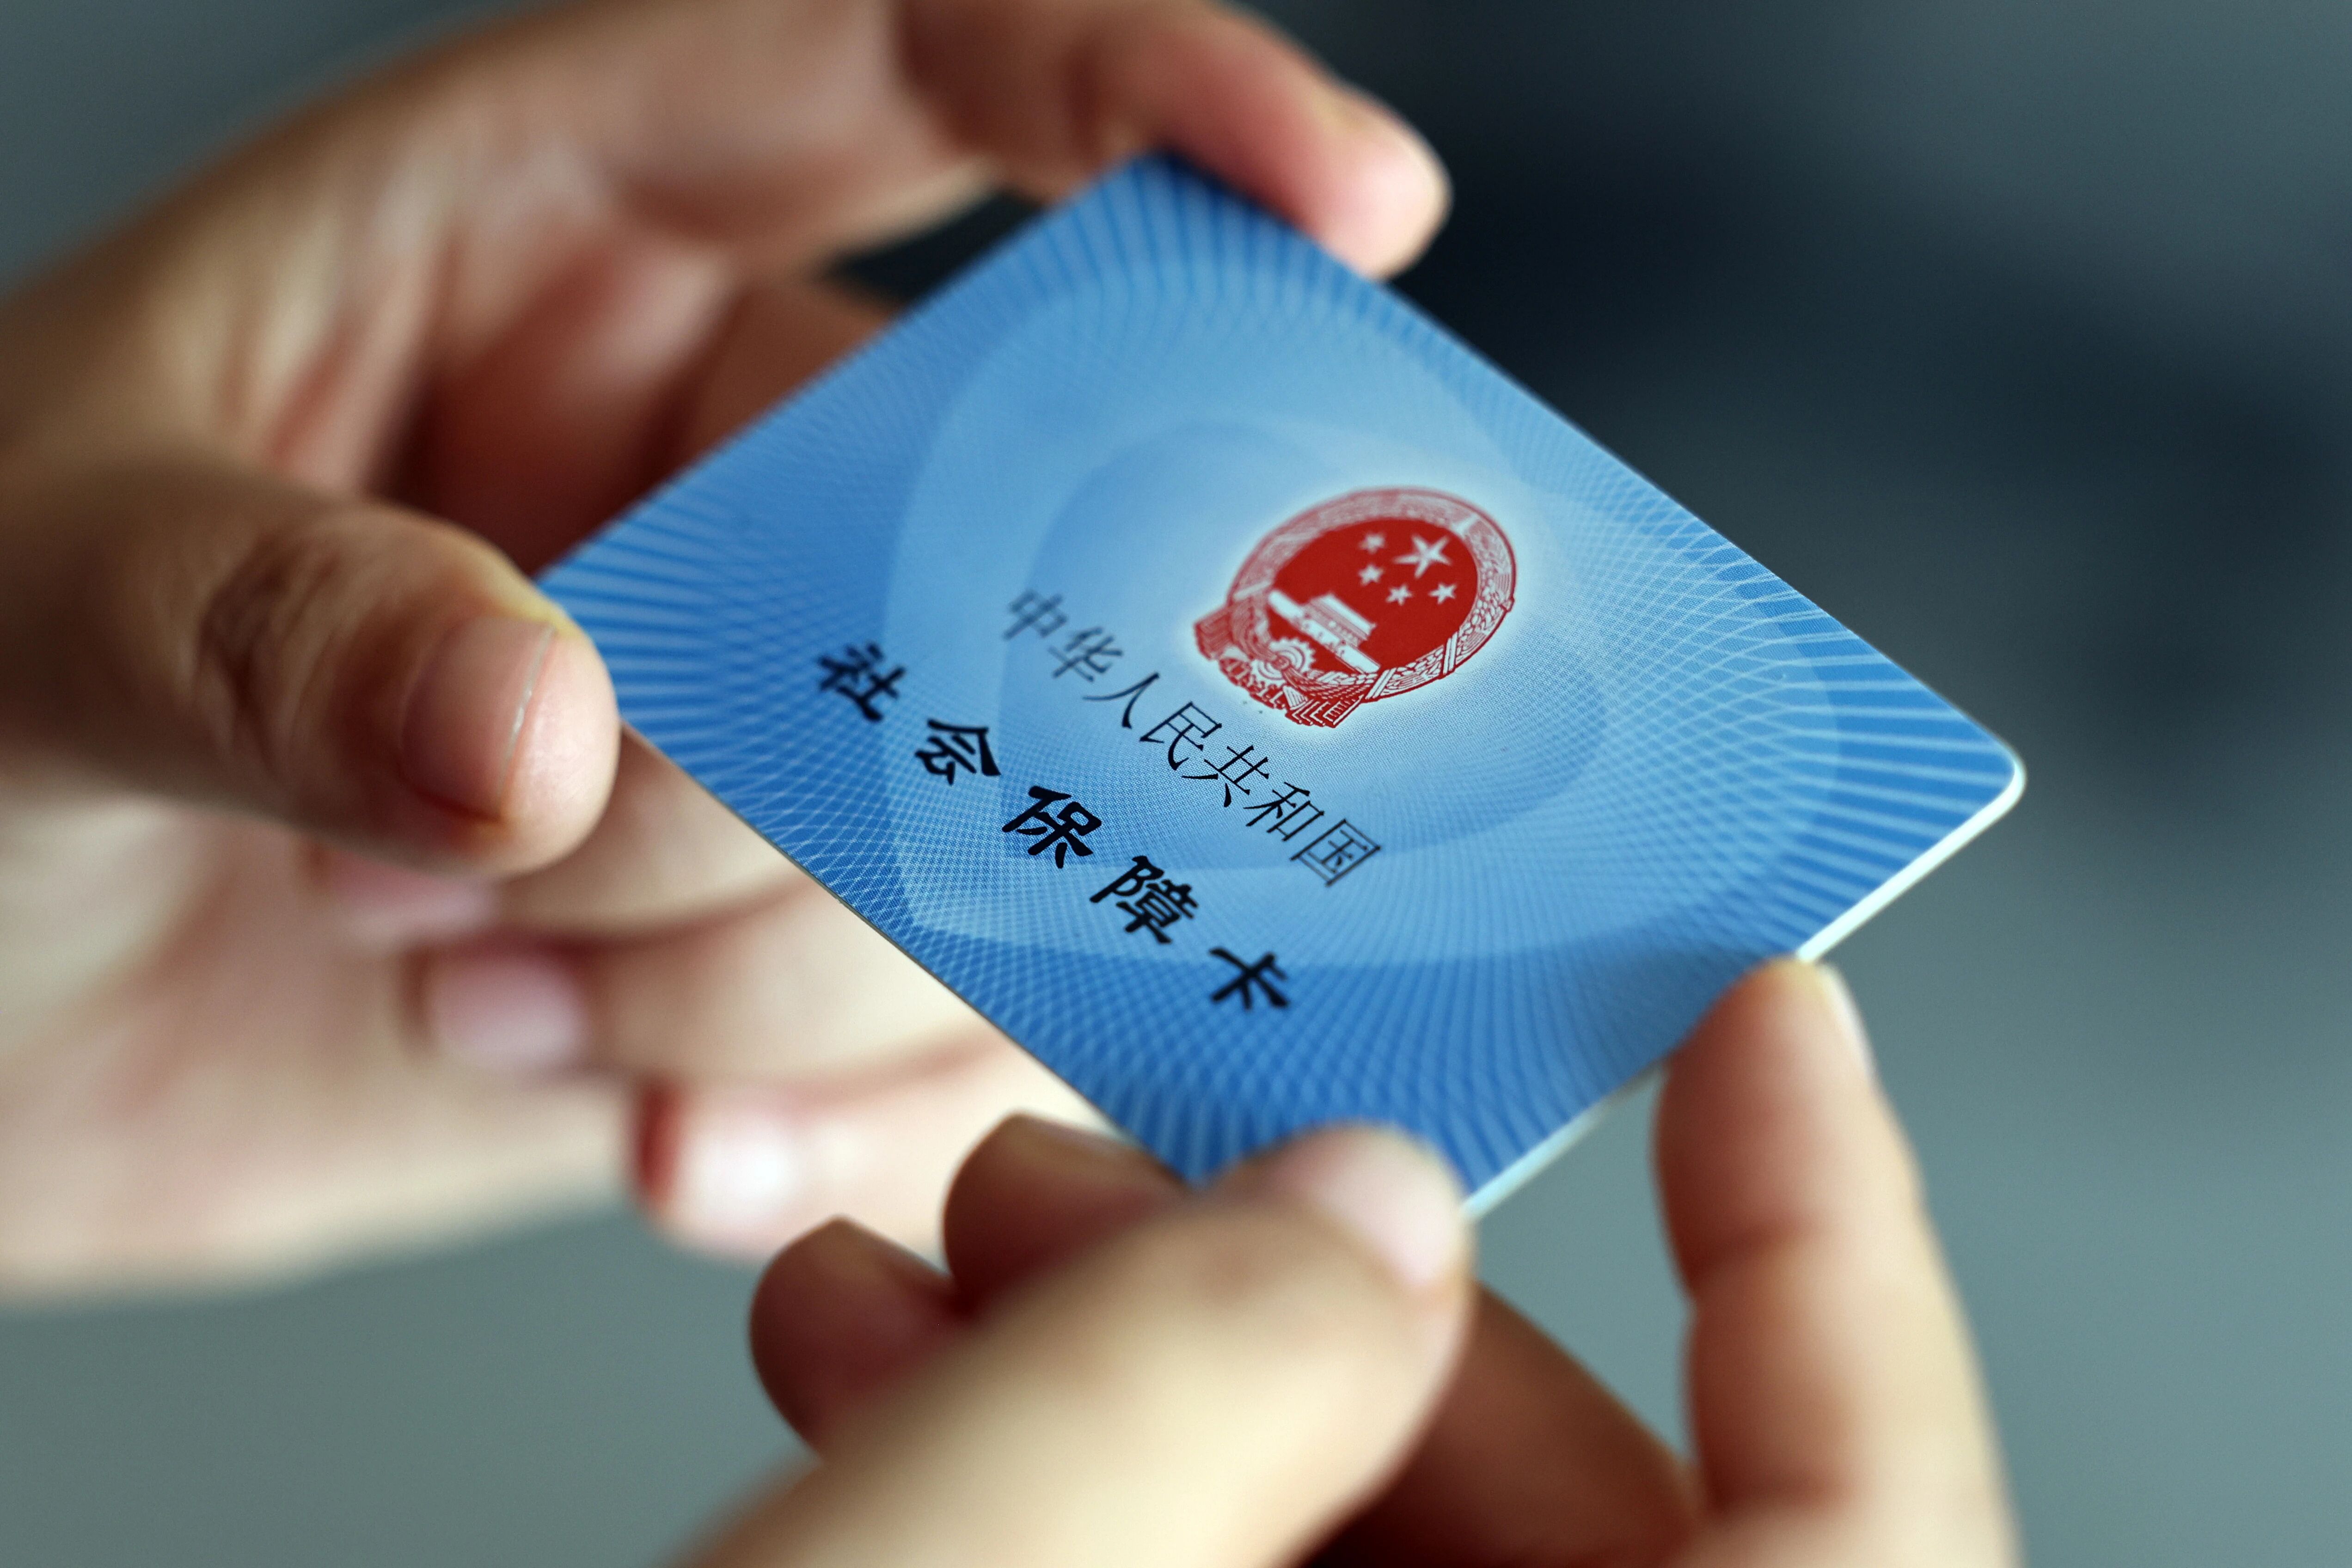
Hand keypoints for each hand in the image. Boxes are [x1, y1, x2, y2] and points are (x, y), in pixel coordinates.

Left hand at [0, 0, 1447, 1293]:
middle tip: (601, 859)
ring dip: (776, 973)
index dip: (1155, 96)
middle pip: (993, 547)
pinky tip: (658, 1155)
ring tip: (507, 1001)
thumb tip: (540, 722)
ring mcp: (773, 720)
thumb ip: (266, 626)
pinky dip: (830, 1126)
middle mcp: (715, 471)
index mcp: (563, 240)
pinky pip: (941, 1033)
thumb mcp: (28, 593)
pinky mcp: (777, 943)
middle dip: (848, 750)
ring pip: (988, 827)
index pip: (915, 70)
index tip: (1350, 203)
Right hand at [686, 962, 2017, 1567]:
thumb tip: (1353, 1218)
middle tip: (1060, 1149)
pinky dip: (1061, 1480)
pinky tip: (868, 1372)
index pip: (1864, 1531)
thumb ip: (1174, 1406)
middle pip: (1540, 1504)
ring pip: (1330, 1538)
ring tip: (911, 1245)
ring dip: (1121, 1365)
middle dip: (1290, 1273)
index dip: (1834, 1245)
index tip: (1762, 1004)